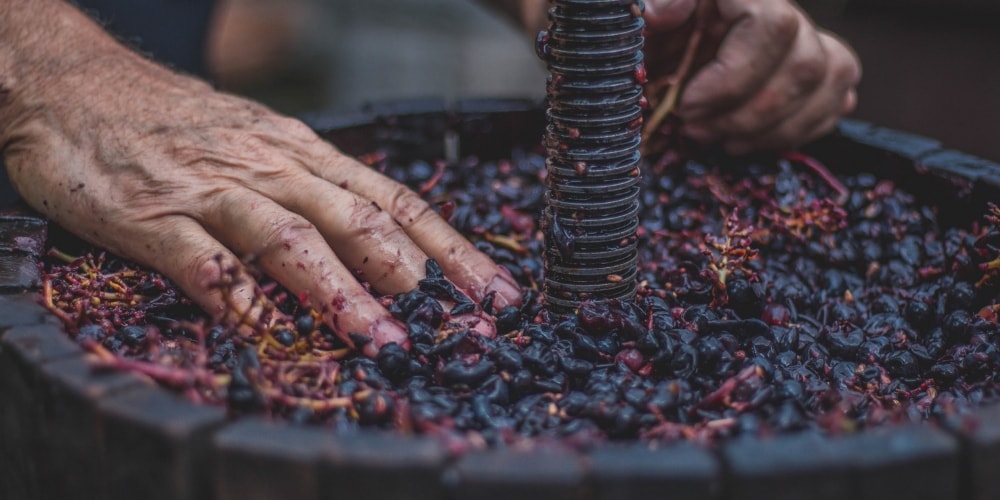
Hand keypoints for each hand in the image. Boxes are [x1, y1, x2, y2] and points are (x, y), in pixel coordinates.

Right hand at [1, 1, 519, 354]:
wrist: (76, 83)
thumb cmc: (179, 123)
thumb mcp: (263, 145)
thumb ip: (316, 193)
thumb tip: (386, 247)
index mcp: (304, 154)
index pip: (395, 201)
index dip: (450, 248)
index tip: (494, 292)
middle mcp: (272, 168)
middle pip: (357, 218)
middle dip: (409, 273)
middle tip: (451, 324)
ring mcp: (213, 190)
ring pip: (289, 237)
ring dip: (338, 289)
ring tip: (377, 336)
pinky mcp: (153, 215)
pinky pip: (201, 259)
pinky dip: (234, 295)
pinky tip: (261, 329)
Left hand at [643, 0, 861, 152]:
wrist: (659, 45)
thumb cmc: (648, 31)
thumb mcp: (637, 17)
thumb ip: (655, 7)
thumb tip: (663, 12)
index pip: (771, 26)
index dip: (733, 77)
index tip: (687, 105)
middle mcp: (785, 9)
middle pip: (805, 63)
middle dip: (747, 114)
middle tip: (695, 129)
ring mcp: (808, 37)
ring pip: (830, 80)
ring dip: (772, 129)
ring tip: (720, 140)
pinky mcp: (819, 68)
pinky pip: (839, 98)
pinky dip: (796, 131)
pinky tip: (748, 140)